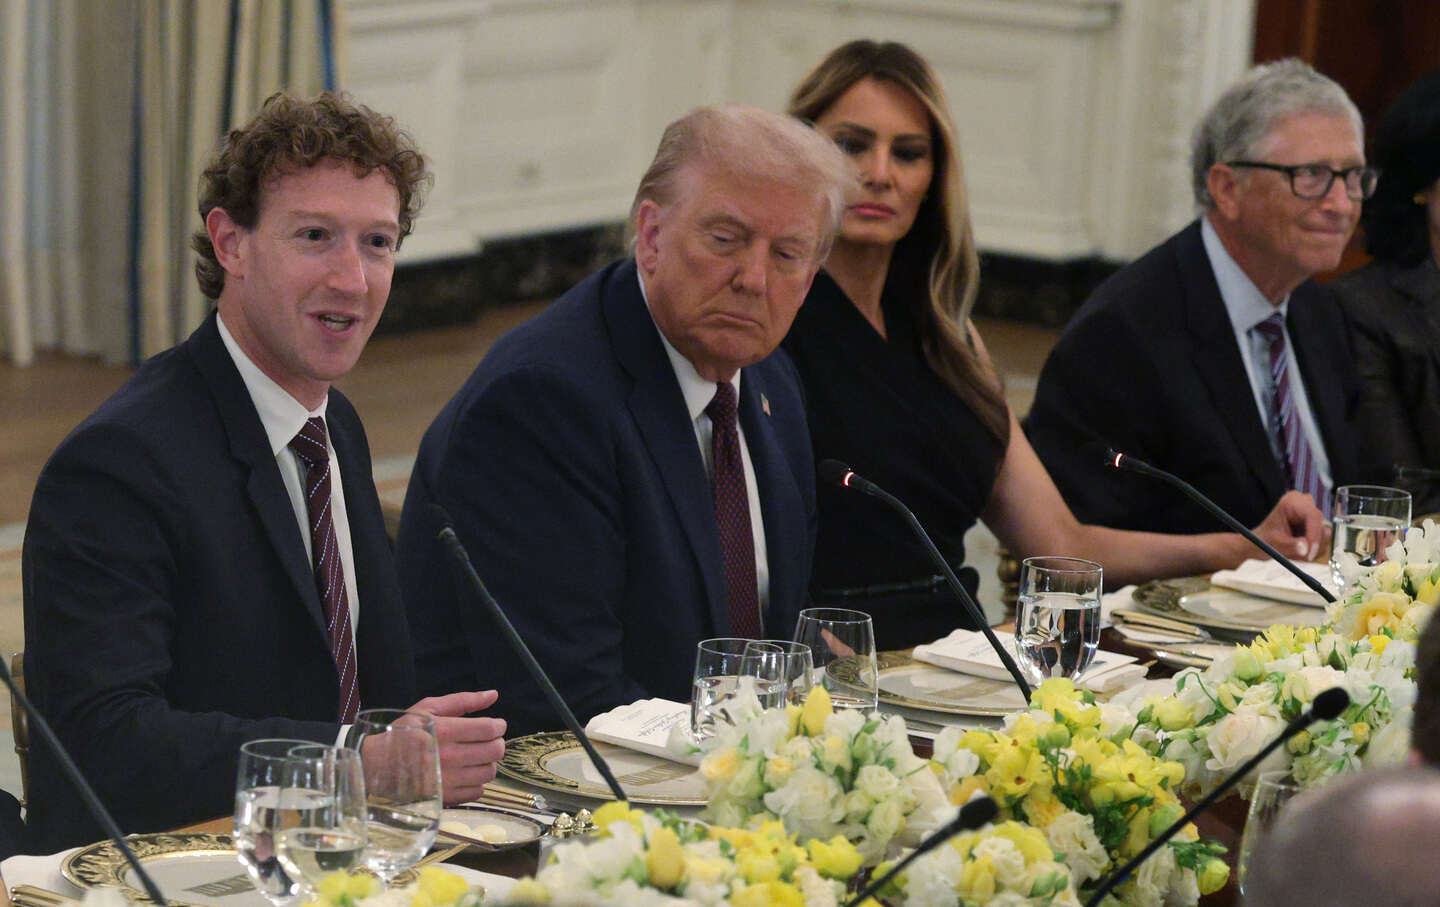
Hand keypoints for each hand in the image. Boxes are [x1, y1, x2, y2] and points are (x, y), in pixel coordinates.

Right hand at [406, 690, 506, 804]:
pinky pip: (478, 792)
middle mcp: (448, 757)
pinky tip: (465, 773)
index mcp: (444, 731)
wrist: (375, 764)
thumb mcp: (429, 708)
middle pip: (494, 751)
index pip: (489, 729)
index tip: (497, 725)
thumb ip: (463, 700)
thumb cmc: (403, 732)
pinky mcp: (445, 798)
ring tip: (476, 756)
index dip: (499, 726)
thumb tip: (493, 694)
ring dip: (488, 763)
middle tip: (489, 740)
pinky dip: (477, 782)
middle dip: (497, 743)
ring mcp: (447, 780)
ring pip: (489, 773)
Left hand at [1251, 490, 1328, 562]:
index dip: (1314, 535)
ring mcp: (1313, 516)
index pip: (1313, 516)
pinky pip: (1324, 543)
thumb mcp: (1273, 544)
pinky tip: (1298, 551)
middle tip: (1301, 558)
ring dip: (1312, 550)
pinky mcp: (1318, 527)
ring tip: (1293, 553)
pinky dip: (1313, 551)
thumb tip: (1306, 549)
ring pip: (1324, 536)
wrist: (1261, 544)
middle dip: (1313, 545)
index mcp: (1293, 501)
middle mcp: (1306, 505)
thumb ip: (1290, 546)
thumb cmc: (1264, 539)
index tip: (1310, 552)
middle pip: (1321, 526)